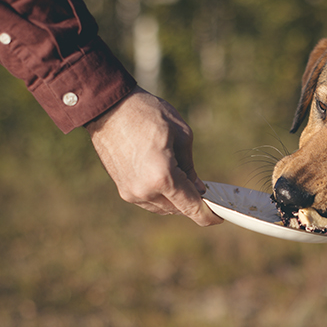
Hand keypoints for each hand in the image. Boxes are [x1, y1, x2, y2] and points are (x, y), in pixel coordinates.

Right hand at [86, 85, 222, 226]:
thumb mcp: (182, 135)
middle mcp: (146, 191)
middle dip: (192, 202)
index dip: (207, 215)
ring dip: (175, 199)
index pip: (191, 206)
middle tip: (202, 190)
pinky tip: (166, 181)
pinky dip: (161, 196)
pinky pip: (149, 201)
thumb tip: (197, 188)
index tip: (217, 218)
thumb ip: (190, 167)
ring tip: (182, 180)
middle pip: (178, 209)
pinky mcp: (123, 189)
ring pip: (163, 207)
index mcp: (163, 177)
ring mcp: (132, 193)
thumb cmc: (148, 114)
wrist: (109, 108)